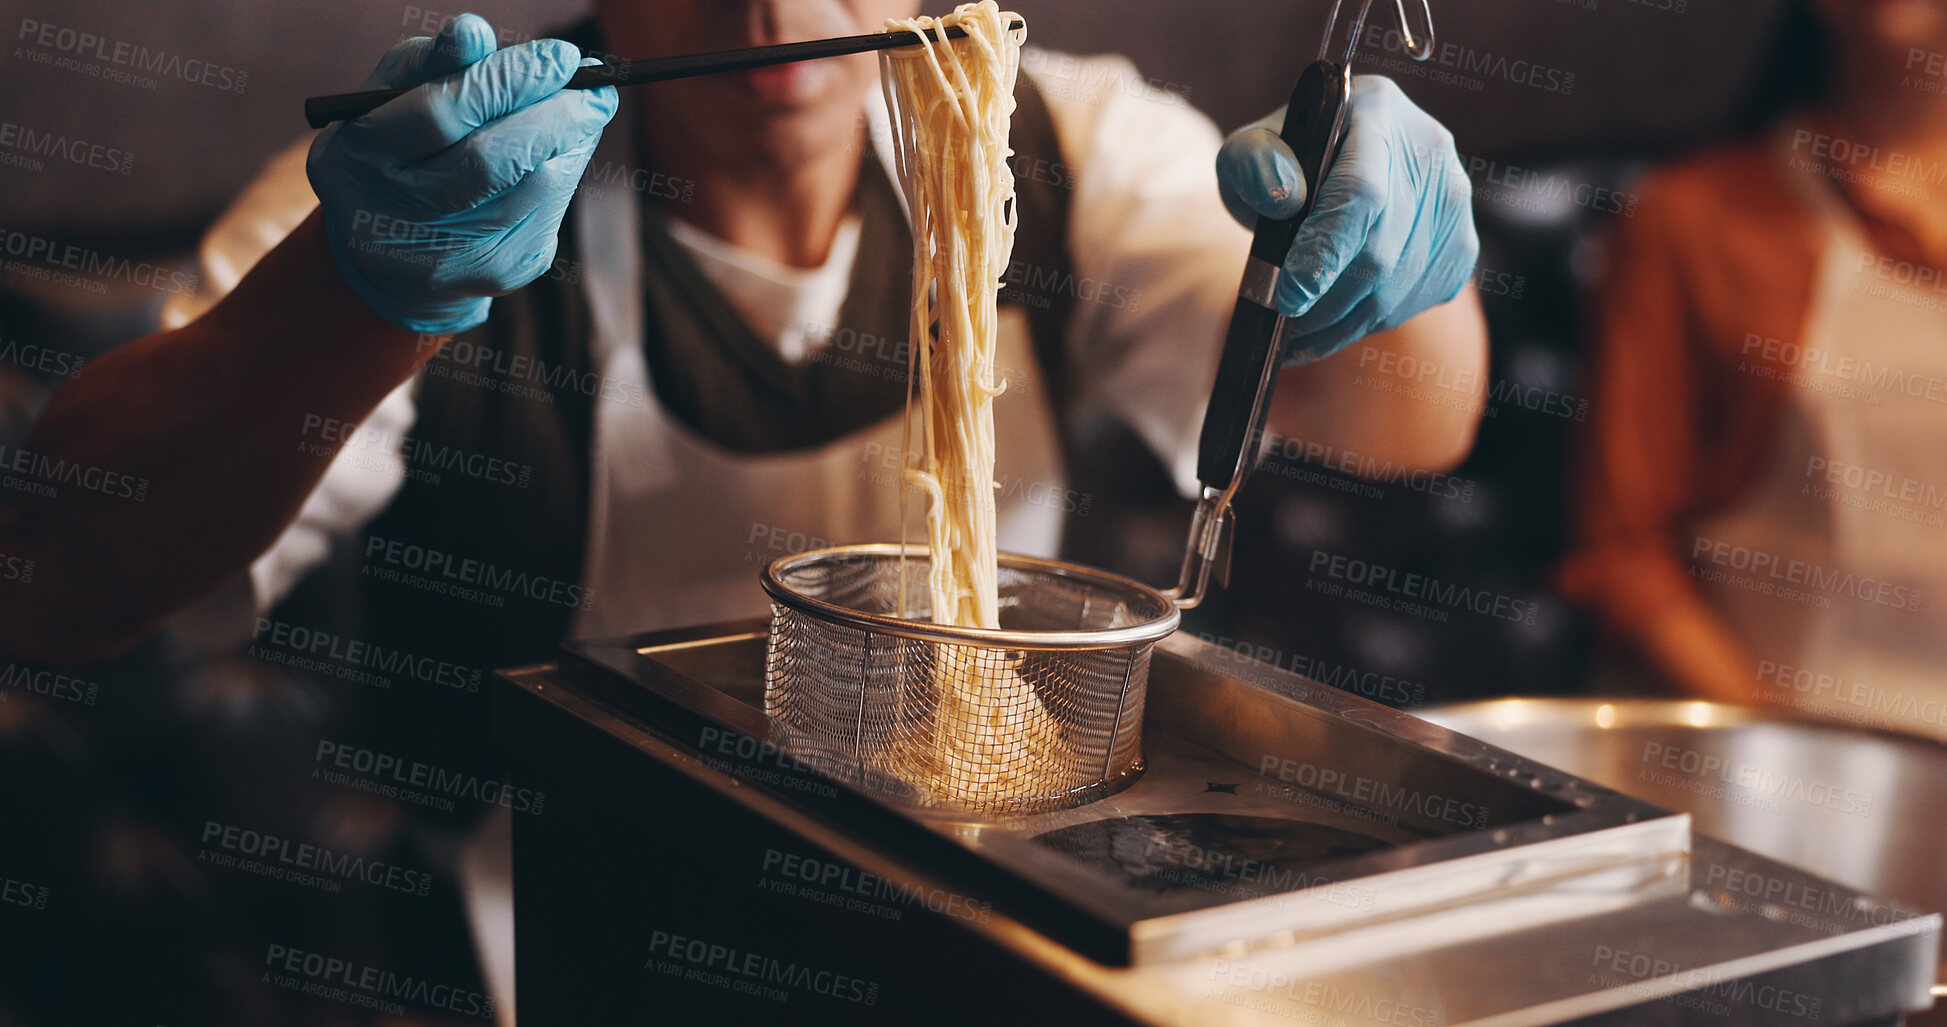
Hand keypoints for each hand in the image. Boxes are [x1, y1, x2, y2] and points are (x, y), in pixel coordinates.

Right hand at [307, 14, 617, 334]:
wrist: (391, 248)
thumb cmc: (398, 145)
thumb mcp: (392, 96)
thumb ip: (430, 62)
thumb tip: (476, 32)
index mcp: (357, 157)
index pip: (442, 112)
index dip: (509, 80)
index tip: (561, 55)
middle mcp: (394, 218)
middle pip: (491, 161)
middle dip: (555, 114)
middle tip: (595, 85)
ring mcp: (446, 256)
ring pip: (532, 189)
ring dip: (570, 141)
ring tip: (585, 107)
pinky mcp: (494, 274)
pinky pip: (547, 213)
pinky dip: (564, 171)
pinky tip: (563, 149)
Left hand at [1217, 75, 1477, 362]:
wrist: (1332, 164)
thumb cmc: (1284, 161)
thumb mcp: (1249, 151)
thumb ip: (1252, 164)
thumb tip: (1284, 197)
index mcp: (1375, 111)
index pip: (1361, 192)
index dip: (1326, 251)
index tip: (1289, 297)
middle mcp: (1428, 149)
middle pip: (1381, 250)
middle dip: (1325, 301)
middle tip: (1281, 326)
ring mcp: (1453, 198)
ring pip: (1399, 286)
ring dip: (1341, 324)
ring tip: (1296, 336)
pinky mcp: (1459, 243)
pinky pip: (1413, 301)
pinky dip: (1365, 326)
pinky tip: (1330, 329)